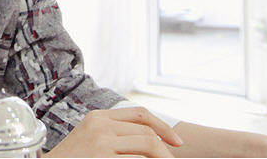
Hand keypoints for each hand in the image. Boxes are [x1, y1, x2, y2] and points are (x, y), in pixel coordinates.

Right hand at [43, 106, 183, 157]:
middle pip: (147, 133)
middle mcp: (101, 125)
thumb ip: (113, 134)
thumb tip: (148, 143)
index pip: (140, 114)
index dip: (163, 126)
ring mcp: (102, 143)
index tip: (177, 142)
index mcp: (98, 116)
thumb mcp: (89, 139)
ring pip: (147, 147)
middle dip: (166, 152)